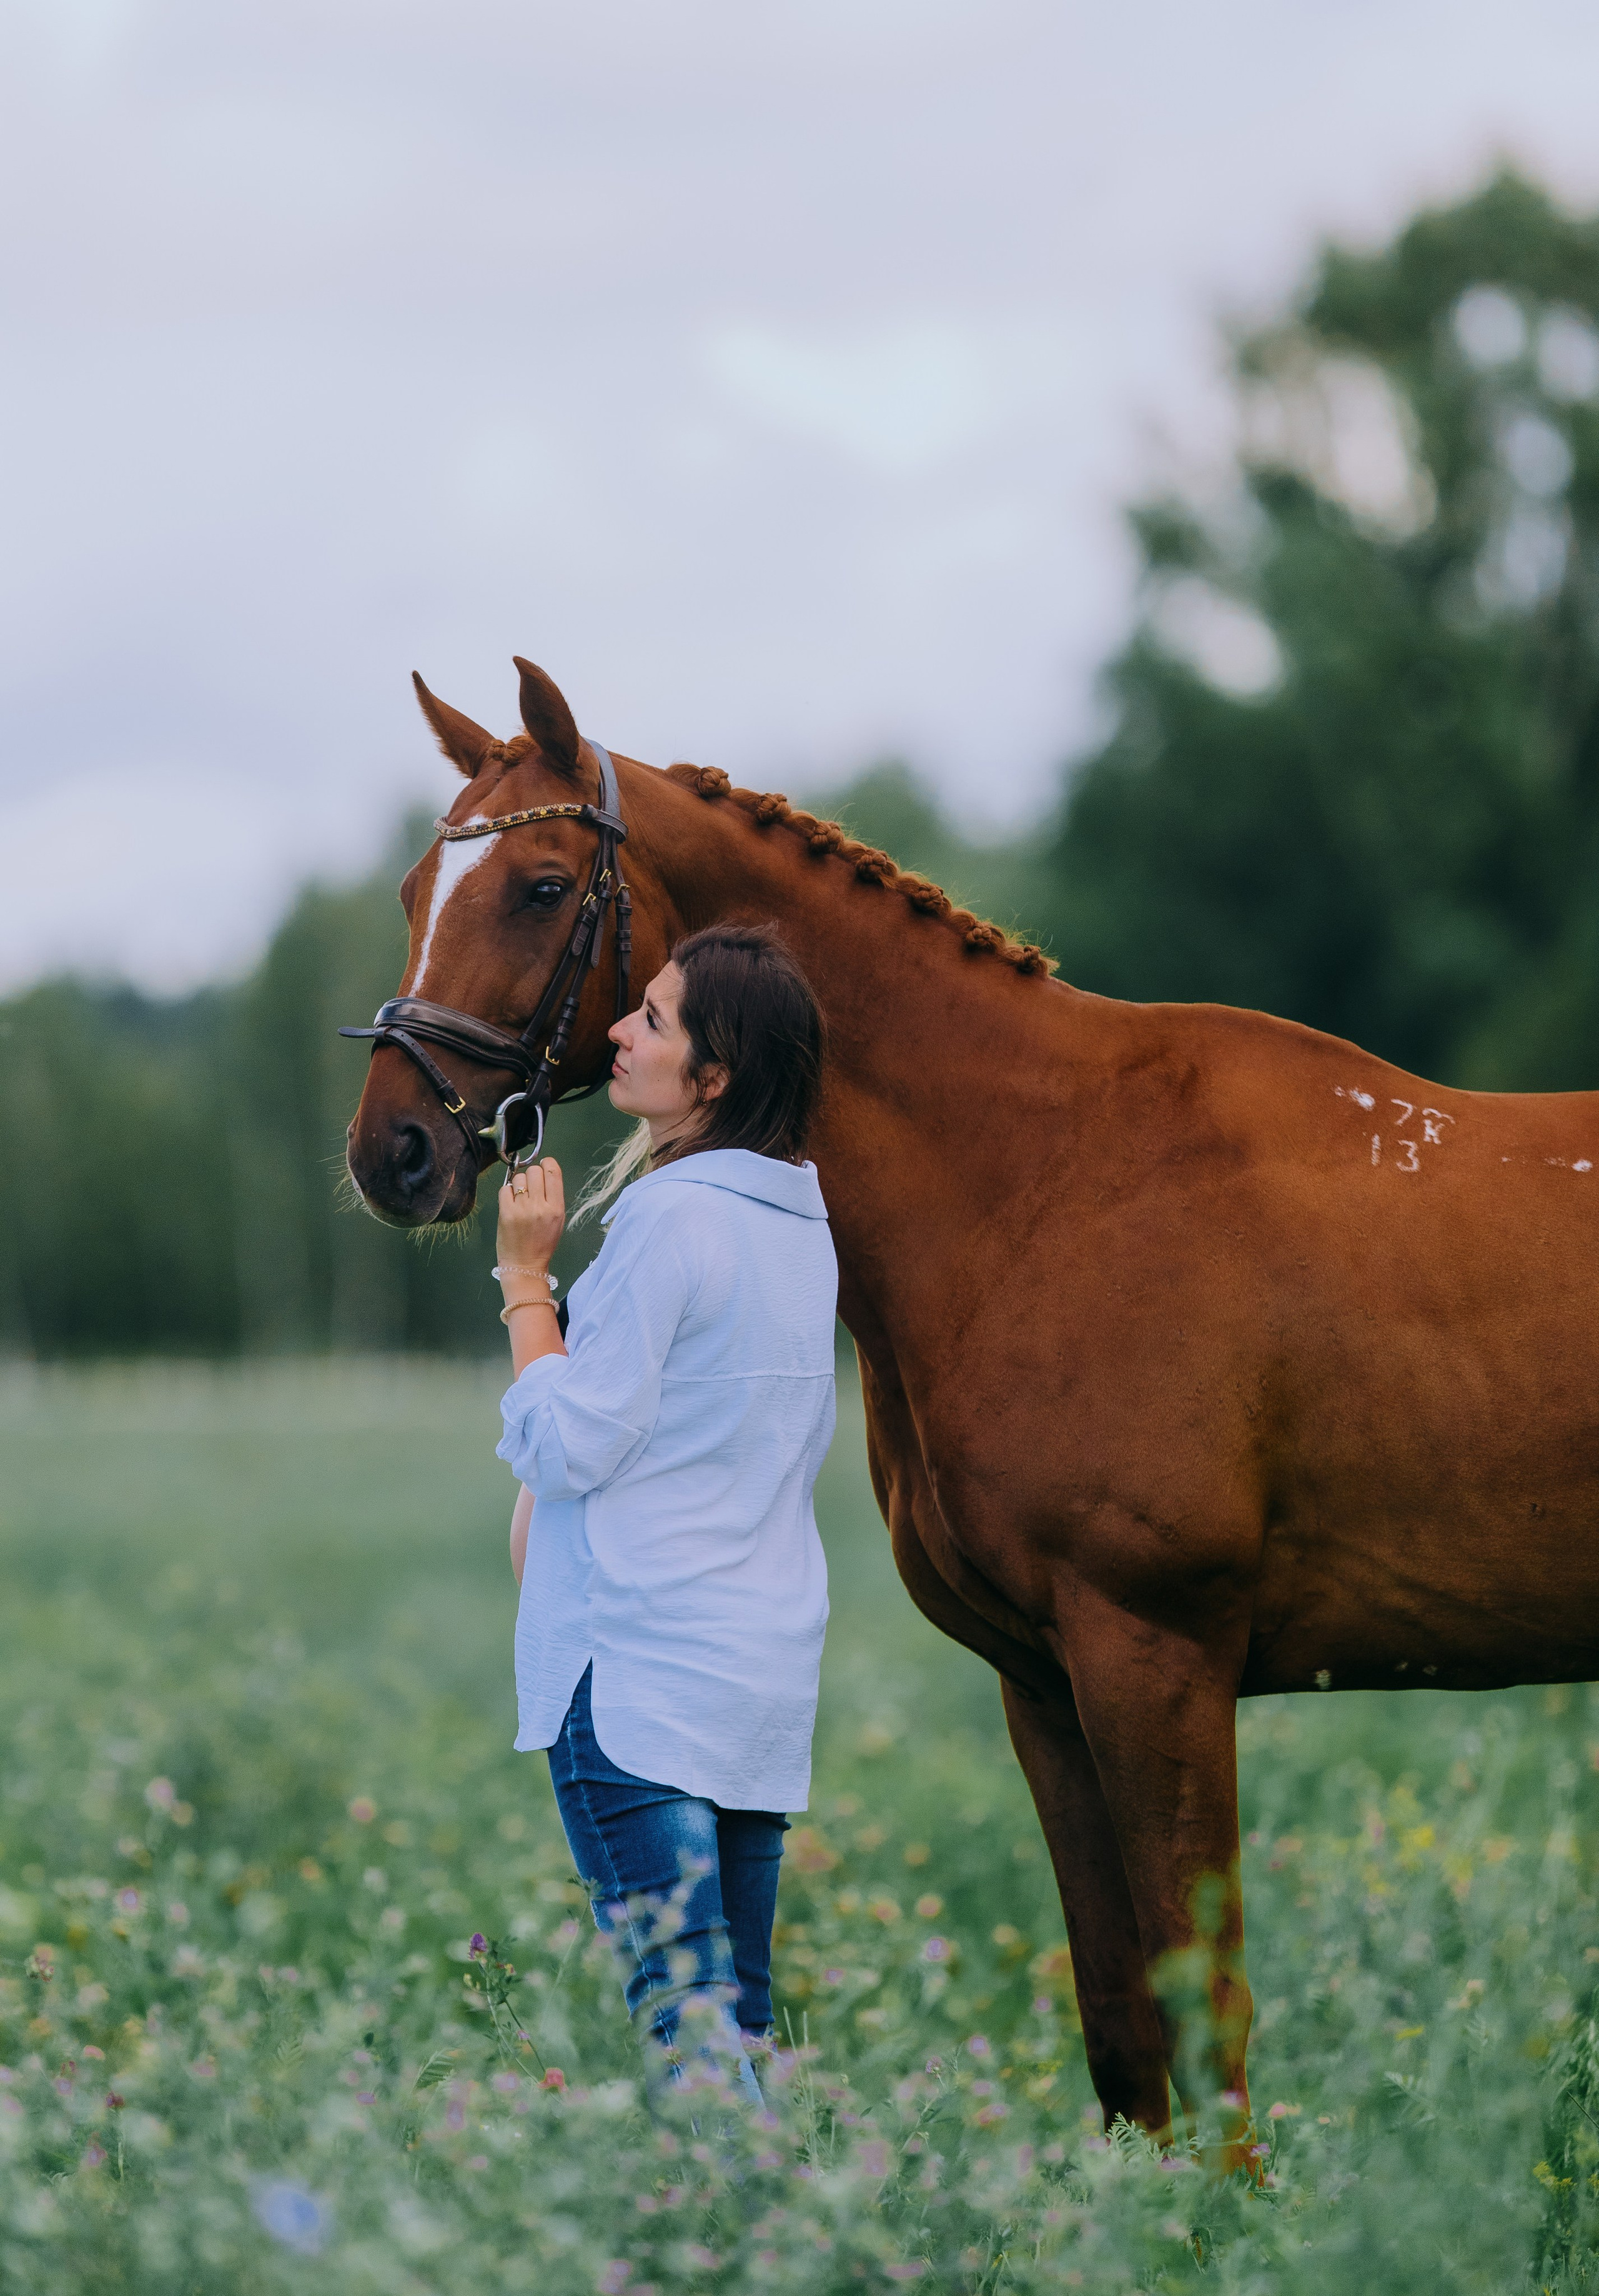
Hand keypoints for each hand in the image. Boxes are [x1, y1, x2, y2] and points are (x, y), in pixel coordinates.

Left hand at [497, 1157, 564, 1273]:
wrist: (525, 1265)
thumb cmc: (543, 1243)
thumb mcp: (558, 1220)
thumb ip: (553, 1197)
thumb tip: (544, 1173)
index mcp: (556, 1208)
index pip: (553, 1172)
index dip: (547, 1164)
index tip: (544, 1166)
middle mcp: (540, 1206)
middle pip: (534, 1171)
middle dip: (532, 1175)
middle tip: (531, 1187)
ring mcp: (521, 1209)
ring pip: (518, 1178)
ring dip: (518, 1184)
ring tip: (520, 1198)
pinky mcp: (505, 1213)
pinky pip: (504, 1189)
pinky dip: (507, 1193)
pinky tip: (510, 1203)